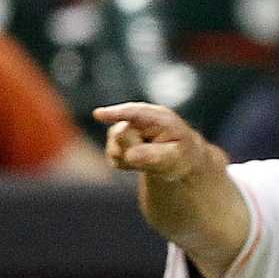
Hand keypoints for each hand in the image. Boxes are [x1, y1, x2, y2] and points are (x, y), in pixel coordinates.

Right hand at [93, 101, 209, 178]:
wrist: (179, 158)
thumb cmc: (180, 156)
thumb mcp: (174, 158)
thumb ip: (153, 156)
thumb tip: (130, 155)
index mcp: (159, 116)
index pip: (135, 113)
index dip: (116, 113)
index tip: (98, 114)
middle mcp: (139, 117)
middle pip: (122, 136)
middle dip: (134, 150)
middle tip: (155, 155)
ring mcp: (125, 127)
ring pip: (116, 149)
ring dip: (131, 160)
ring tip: (150, 157)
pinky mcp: (116, 140)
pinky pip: (114, 158)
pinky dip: (126, 164)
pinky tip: (139, 160)